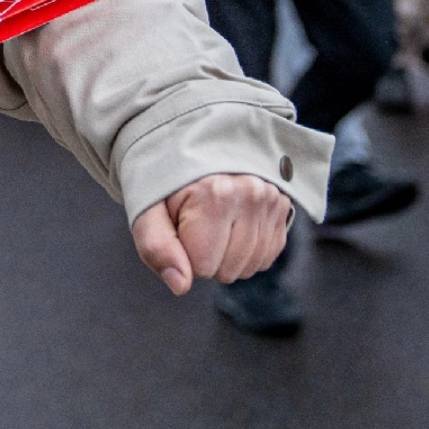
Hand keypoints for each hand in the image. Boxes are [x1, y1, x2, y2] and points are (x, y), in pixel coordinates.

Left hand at [130, 173, 291, 295]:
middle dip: (205, 255)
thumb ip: (157, 247)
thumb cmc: (166, 181)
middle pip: (227, 271)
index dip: (183, 252)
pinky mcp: (282, 207)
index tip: (178, 222)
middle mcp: (251, 194)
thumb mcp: (147, 209)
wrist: (190, 143)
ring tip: (212, 219)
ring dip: (226, 254)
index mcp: (215, 193)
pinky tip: (231, 224)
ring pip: (248, 267)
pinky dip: (245, 250)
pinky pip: (265, 257)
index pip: (202, 267)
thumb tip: (180, 285)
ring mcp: (271, 200)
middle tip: (194, 219)